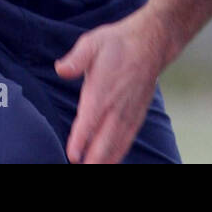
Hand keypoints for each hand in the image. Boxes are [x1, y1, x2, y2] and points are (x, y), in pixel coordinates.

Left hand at [55, 8, 173, 163]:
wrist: (150, 42)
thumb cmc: (117, 43)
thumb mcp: (92, 42)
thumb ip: (76, 59)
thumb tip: (60, 69)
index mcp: (102, 90)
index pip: (89, 121)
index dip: (80, 140)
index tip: (73, 155)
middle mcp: (116, 105)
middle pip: (103, 140)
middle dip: (92, 158)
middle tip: (79, 168)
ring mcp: (128, 112)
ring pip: (116, 143)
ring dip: (105, 159)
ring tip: (93, 169)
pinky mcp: (137, 114)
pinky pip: (128, 138)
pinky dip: (119, 152)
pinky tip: (111, 161)